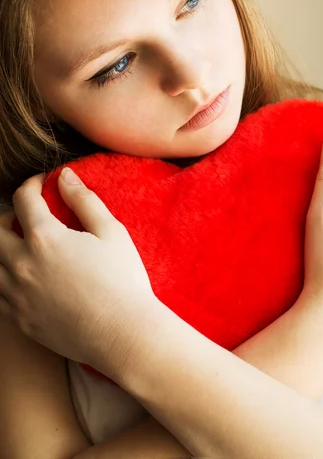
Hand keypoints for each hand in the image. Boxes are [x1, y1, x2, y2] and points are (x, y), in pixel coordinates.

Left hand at [0, 167, 156, 366]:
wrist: (124, 334)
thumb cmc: (123, 280)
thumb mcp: (111, 231)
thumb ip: (84, 199)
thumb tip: (64, 175)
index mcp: (44, 238)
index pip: (23, 199)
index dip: (32, 184)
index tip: (42, 183)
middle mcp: (22, 266)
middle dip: (8, 215)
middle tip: (28, 216)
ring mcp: (17, 297)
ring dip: (3, 248)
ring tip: (24, 247)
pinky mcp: (20, 321)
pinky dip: (5, 279)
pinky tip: (26, 278)